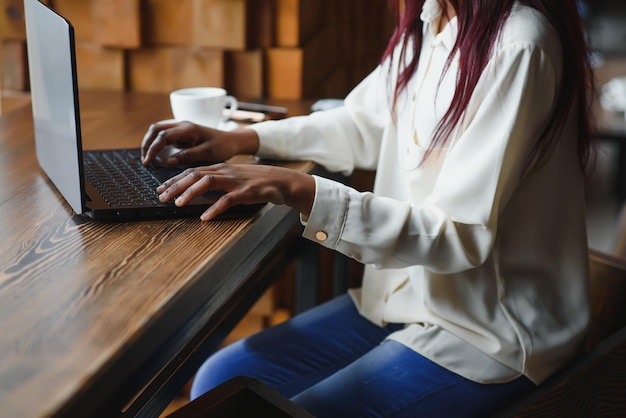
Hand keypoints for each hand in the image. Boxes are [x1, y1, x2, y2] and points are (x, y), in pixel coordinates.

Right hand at [141, 121, 258, 165]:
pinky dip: (157, 143)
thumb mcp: (207, 153)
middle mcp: (182, 125)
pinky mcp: (183, 133)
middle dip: (146, 144)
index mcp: (188, 129)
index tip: (148, 162)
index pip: (162, 136)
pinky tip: (157, 155)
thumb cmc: (222, 147)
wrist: (232, 141)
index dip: (152, 149)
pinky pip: (165, 134)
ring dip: (150, 142)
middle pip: (156, 129)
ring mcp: (182, 127)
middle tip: (145, 160)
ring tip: (148, 158)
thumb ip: (188, 156)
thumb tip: (168, 161)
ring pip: (158, 130)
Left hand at [157, 163, 315, 220]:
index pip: (192, 171)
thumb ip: (217, 182)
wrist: (282, 181)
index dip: (174, 180)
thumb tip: (196, 191)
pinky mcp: (246, 192)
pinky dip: (215, 208)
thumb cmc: (256, 182)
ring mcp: (235, 181)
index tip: (160, 189)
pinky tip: (205, 217)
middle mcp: (225, 171)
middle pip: (195, 175)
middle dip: (176, 186)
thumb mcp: (233, 178)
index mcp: (220, 168)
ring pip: (207, 182)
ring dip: (190, 193)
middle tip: (161, 197)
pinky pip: (228, 199)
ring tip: (178, 204)